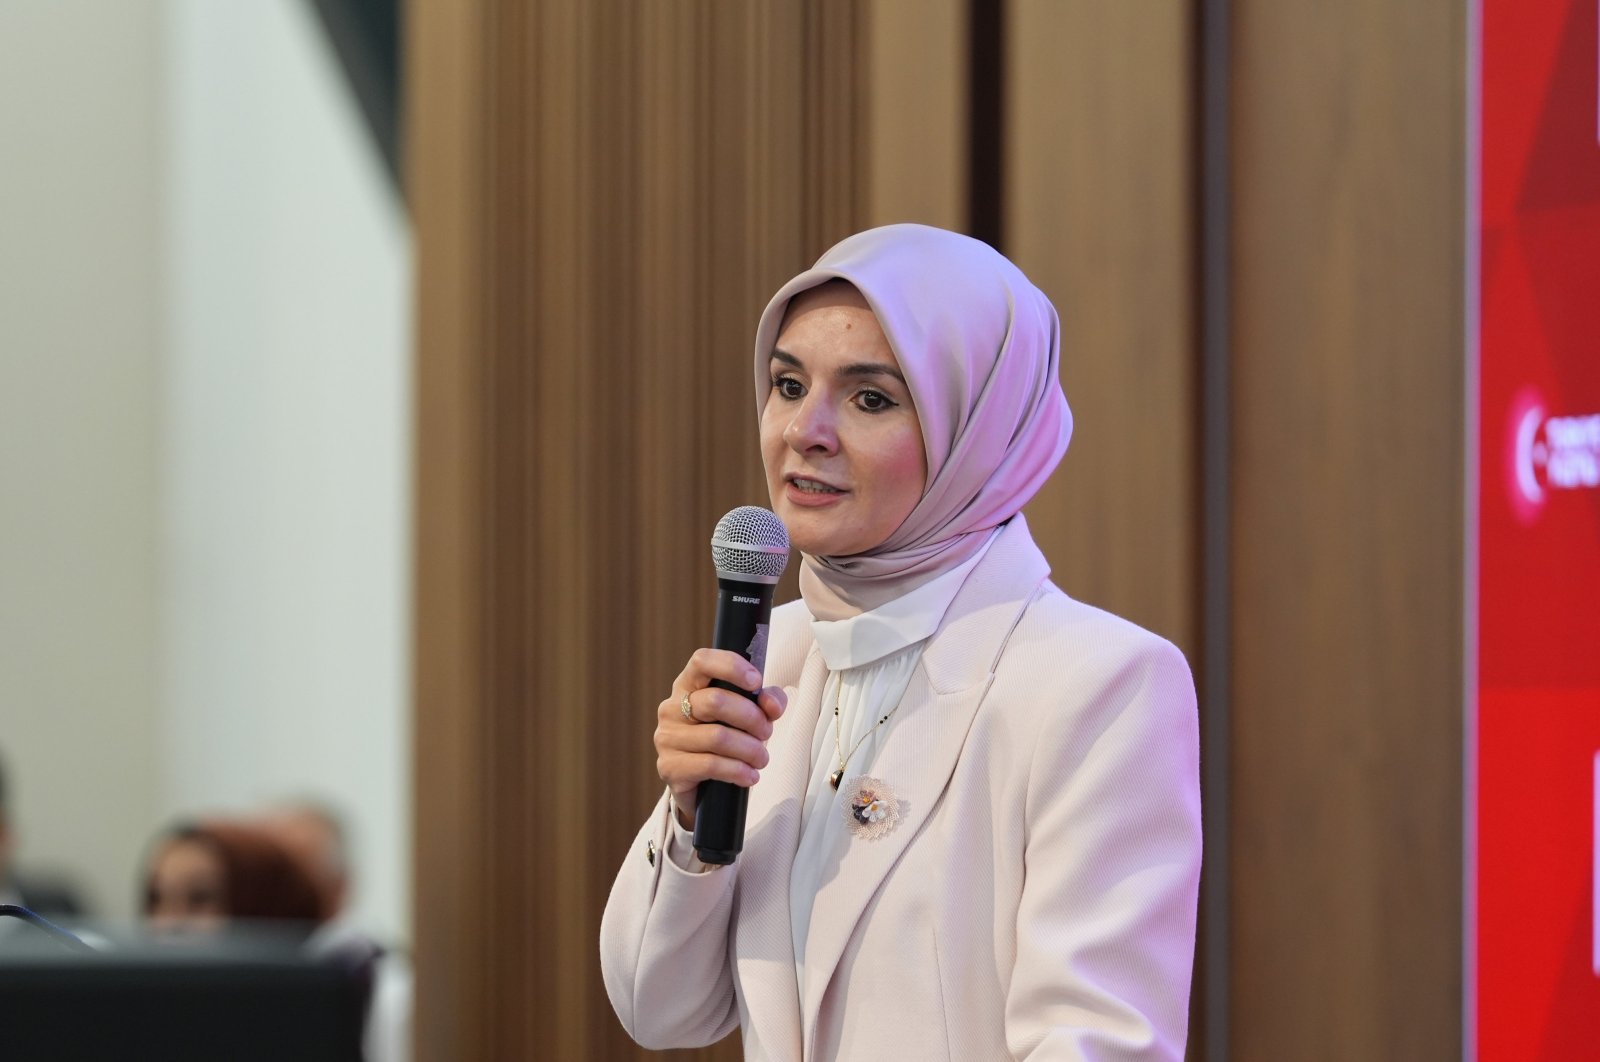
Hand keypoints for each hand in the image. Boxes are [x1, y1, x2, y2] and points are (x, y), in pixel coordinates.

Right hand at [655, 648, 787, 828]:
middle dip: (752, 718)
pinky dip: (738, 771)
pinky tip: (750, 776)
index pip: (702, 661)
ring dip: (749, 749)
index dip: (731, 667)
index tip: (756, 682)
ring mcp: (667, 738)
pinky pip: (710, 765)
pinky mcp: (670, 767)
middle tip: (766, 732)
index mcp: (688, 685)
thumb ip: (767, 701)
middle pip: (715, 701)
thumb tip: (772, 705)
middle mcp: (672, 708)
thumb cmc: (725, 736)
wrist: (701, 783)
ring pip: (717, 737)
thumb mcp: (749, 713)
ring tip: (761, 758)